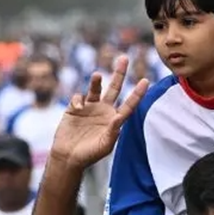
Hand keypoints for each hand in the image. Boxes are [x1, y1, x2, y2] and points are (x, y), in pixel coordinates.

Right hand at [50, 55, 148, 169]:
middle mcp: (104, 110)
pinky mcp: (75, 108)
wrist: (68, 156)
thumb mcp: (105, 145)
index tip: (145, 80)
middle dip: (119, 73)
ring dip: (96, 81)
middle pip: (114, 88)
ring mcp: (90, 108)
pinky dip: (78, 100)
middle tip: (124, 58)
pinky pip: (78, 97)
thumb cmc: (89, 154)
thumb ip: (113, 132)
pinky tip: (77, 109)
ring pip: (96, 88)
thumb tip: (119, 118)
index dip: (137, 93)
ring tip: (97, 75)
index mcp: (115, 120)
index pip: (129, 104)